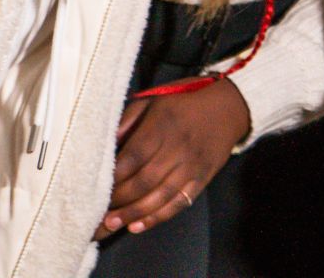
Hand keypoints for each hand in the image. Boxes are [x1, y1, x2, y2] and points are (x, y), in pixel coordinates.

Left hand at [96, 79, 250, 238]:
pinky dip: (158, 216)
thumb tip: (106, 143)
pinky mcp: (202, 178)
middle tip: (97, 212)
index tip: (94, 187)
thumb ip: (129, 119)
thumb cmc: (186, 101)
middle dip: (119, 200)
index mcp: (163, 124)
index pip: (133, 156)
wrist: (229, 107)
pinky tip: (139, 225)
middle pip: (144, 179)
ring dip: (134, 214)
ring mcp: (192, 165)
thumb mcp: (154, 98)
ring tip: (112, 224)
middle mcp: (178, 147)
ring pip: (160, 196)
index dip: (113, 176)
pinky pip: (179, 202)